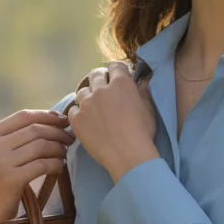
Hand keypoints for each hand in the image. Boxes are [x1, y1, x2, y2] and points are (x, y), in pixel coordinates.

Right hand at [0, 109, 75, 223]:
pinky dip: (56, 164)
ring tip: (64, 154)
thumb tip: (48, 122)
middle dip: (58, 132)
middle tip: (70, 139)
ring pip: (41, 145)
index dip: (47, 116)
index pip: (23, 116)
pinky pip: (43, 164)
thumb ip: (12, 141)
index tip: (63, 121)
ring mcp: (0, 162)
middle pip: (35, 129)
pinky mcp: (11, 179)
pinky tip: (59, 168)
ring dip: (59, 148)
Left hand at [67, 61, 158, 178]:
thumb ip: (143, 92)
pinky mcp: (76, 119)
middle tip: (104, 93)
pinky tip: (86, 122)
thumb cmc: (143, 133)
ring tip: (94, 109)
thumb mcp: (149, 109)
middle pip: (95, 75)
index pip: (115, 66)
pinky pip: (73, 110)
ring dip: (88, 97)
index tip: (118, 79)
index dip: (117, 72)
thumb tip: (142, 81)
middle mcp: (101, 89)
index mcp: (121, 83)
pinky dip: (79, 113)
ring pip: (82, 92)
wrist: (128, 156)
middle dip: (100, 80)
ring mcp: (86, 104)